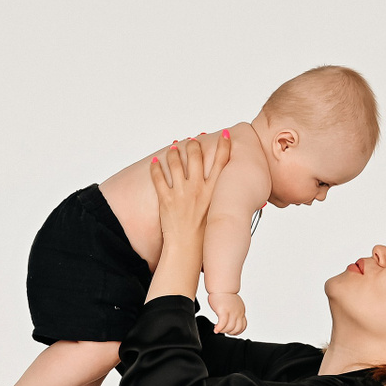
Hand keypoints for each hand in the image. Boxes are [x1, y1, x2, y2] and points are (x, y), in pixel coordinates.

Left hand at [148, 131, 230, 245]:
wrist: (188, 249)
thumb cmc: (205, 236)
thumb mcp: (220, 214)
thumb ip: (224, 202)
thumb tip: (231, 196)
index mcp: (214, 192)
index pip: (222, 162)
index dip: (225, 146)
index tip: (227, 135)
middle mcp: (198, 189)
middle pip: (196, 156)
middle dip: (194, 145)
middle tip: (192, 141)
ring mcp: (181, 193)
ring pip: (176, 163)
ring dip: (174, 153)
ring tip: (174, 148)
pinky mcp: (166, 199)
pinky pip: (158, 178)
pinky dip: (155, 168)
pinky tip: (155, 162)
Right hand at [207, 291, 245, 335]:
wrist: (221, 287)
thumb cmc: (225, 295)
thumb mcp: (234, 304)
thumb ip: (234, 312)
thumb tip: (231, 319)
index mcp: (241, 311)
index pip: (243, 326)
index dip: (237, 331)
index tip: (230, 331)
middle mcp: (238, 312)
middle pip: (236, 328)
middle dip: (229, 332)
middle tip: (223, 330)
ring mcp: (231, 312)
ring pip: (229, 328)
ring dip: (223, 331)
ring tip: (218, 329)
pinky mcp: (223, 311)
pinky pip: (222, 324)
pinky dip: (219, 328)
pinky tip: (215, 329)